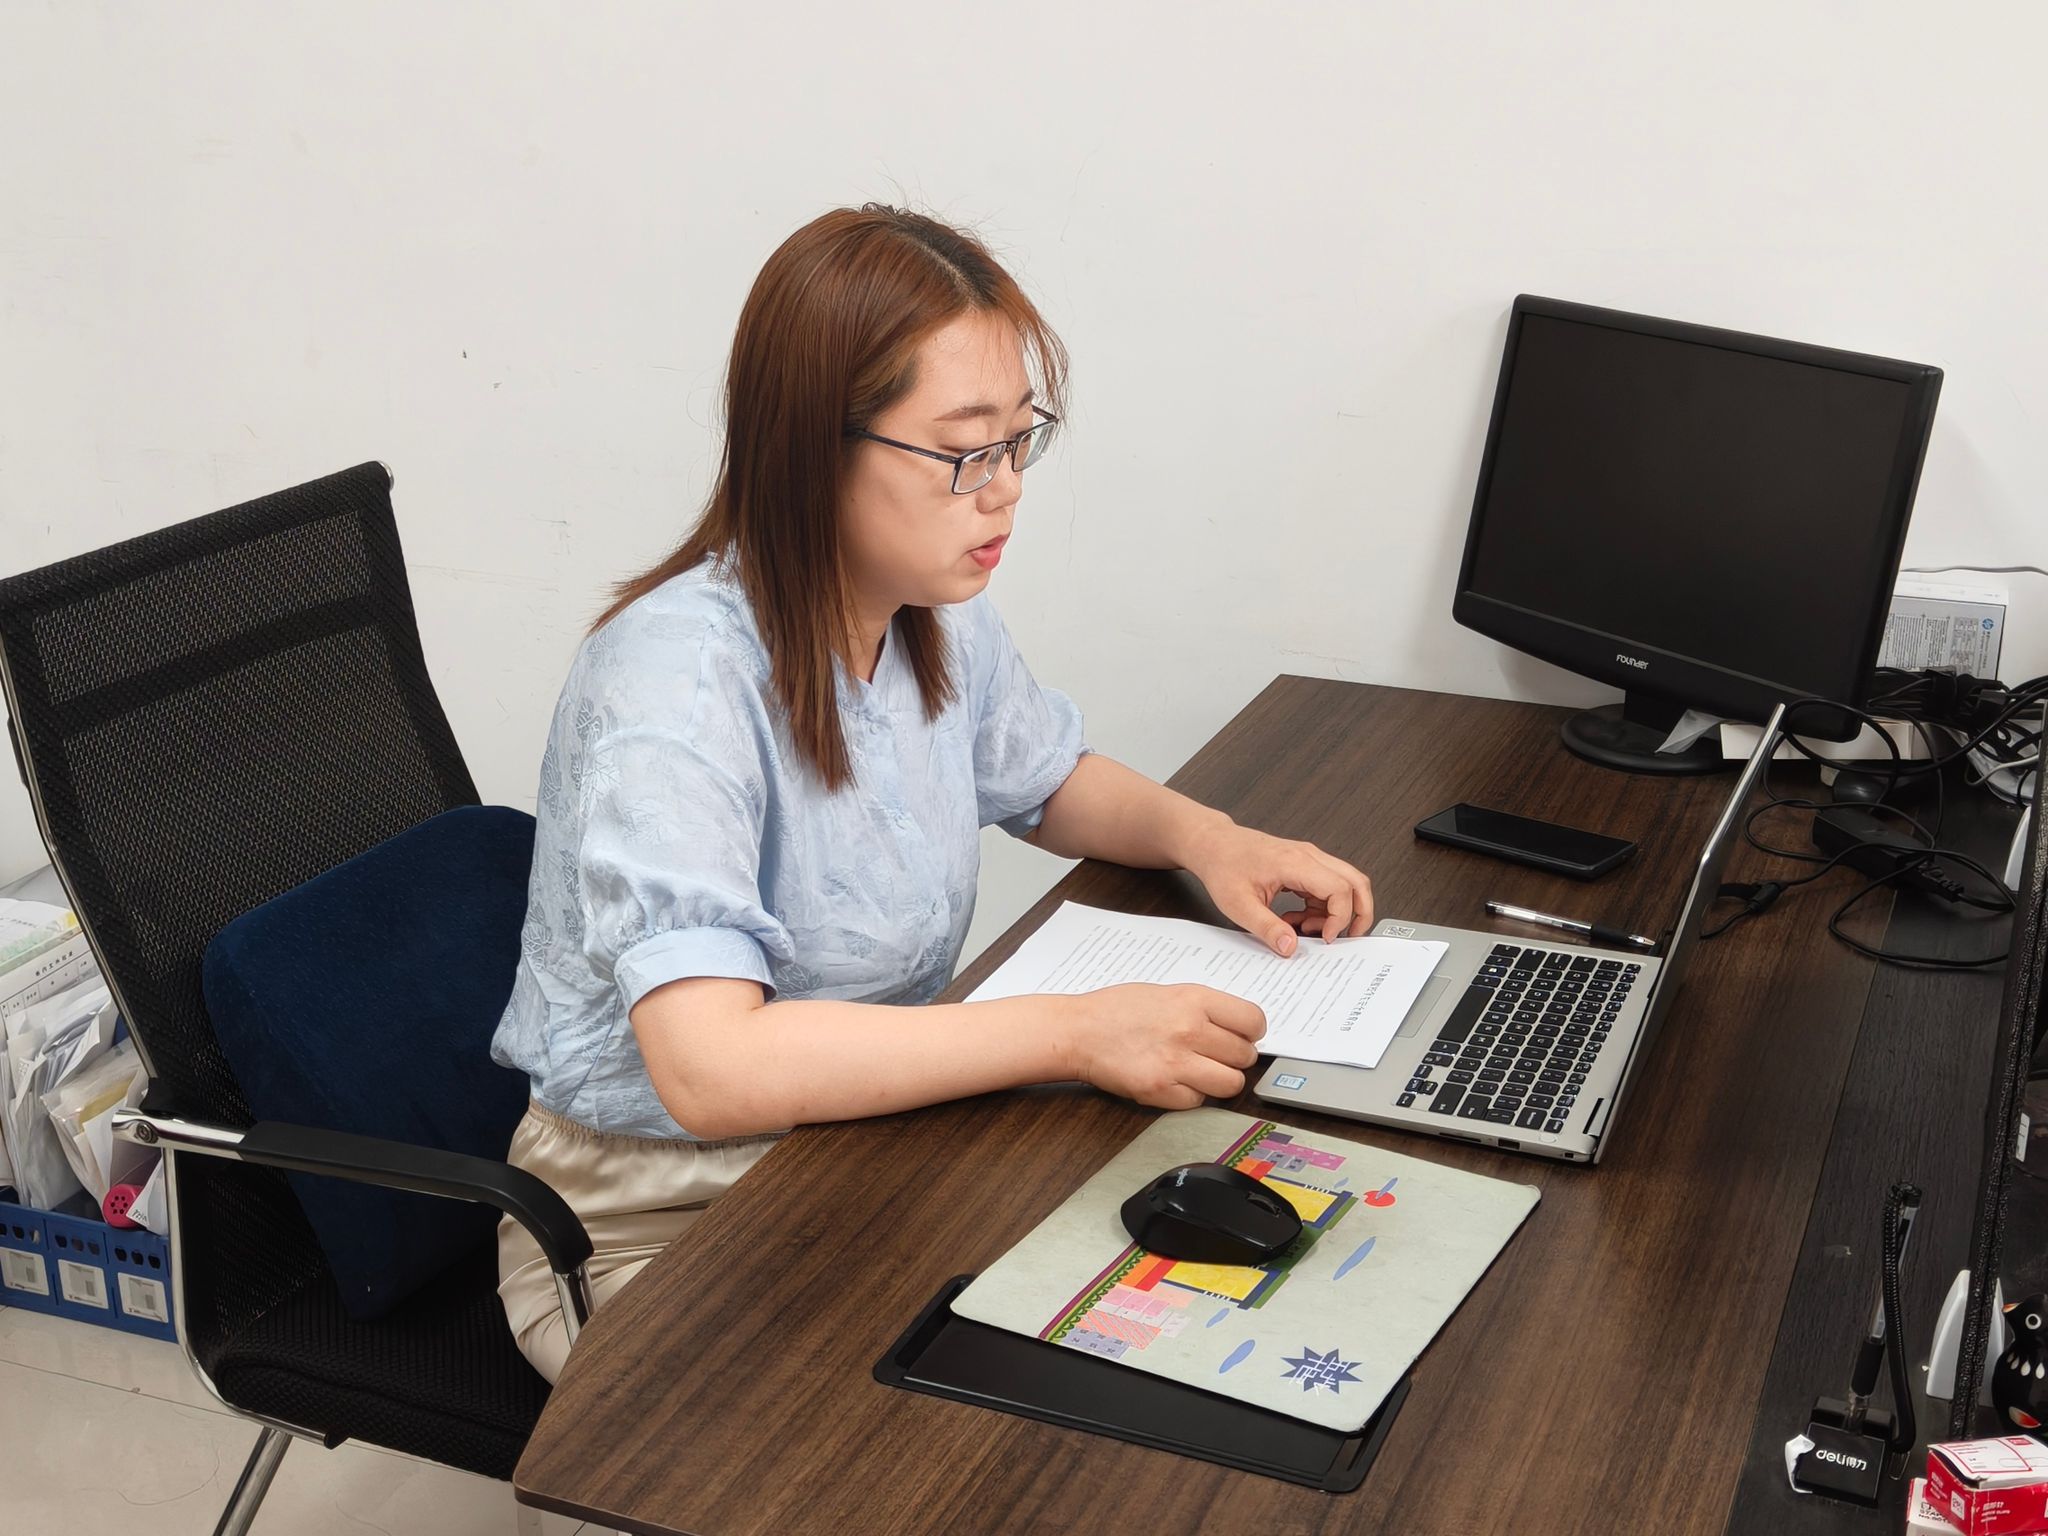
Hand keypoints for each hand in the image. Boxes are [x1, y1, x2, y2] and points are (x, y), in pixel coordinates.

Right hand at [1062, 984, 1266, 1110]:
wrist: (1079, 1031)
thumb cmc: (1118, 1009)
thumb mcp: (1167, 992)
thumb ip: (1204, 1008)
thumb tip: (1239, 1026)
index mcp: (1194, 999)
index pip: (1253, 1021)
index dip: (1252, 1032)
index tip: (1244, 1035)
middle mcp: (1189, 1030)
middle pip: (1245, 1055)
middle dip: (1235, 1057)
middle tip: (1216, 1054)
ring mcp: (1176, 1063)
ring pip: (1231, 1083)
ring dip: (1221, 1080)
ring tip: (1202, 1071)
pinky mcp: (1161, 1091)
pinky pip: (1199, 1101)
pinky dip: (1192, 1095)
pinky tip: (1177, 1081)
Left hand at [1182, 820, 1374, 955]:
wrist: (1214, 845)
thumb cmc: (1223, 866)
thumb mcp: (1239, 905)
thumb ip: (1267, 928)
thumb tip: (1290, 947)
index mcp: (1295, 863)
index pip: (1340, 889)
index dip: (1340, 918)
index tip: (1325, 937)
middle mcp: (1308, 856)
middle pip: (1355, 881)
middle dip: (1359, 913)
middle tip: (1348, 936)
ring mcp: (1308, 858)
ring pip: (1344, 884)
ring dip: (1334, 912)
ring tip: (1306, 928)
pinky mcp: (1304, 864)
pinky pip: (1327, 886)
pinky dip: (1321, 907)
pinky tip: (1297, 918)